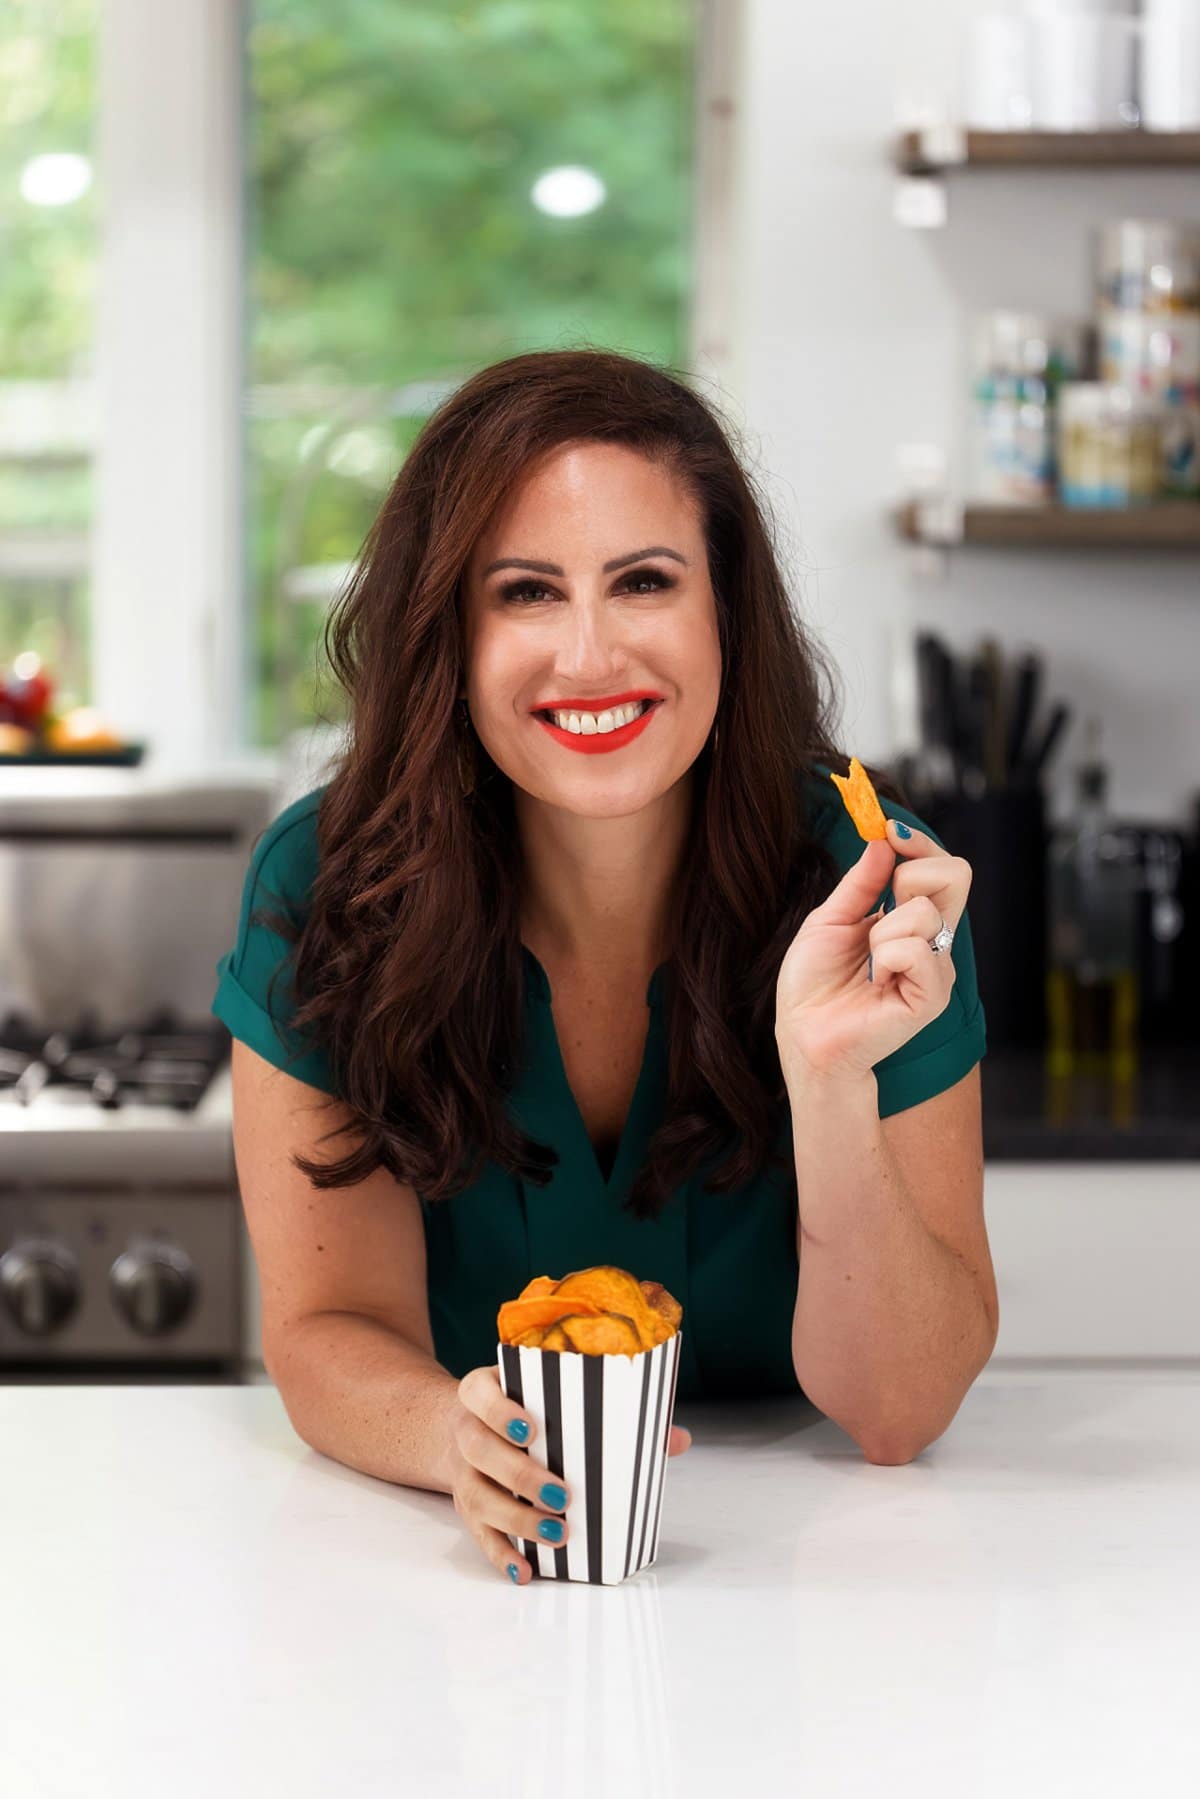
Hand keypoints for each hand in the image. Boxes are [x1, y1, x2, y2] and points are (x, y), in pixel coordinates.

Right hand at [447, 1364, 692, 1584]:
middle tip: (561, 1495)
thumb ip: (611, 1411)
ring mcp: (462, 1472)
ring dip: (516, 1518)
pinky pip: (478, 1534)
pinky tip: (526, 1570)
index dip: (500, 1411)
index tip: (532, 1429)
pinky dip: (502, 1554)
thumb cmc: (525, 1409)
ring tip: (557, 1533)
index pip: (481, 1394)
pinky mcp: (465, 1507)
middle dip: (519, 1474)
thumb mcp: (552, 1396)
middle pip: (479, 1450)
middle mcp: (465, 1430)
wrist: (466, 1424)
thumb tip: (677, 1438)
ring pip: (477, 1496)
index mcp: (482, 1391)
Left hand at [774, 817, 971, 1082]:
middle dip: (909, 876)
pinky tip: (875, 981)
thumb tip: (883, 840)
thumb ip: (860, 883)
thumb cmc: (814, 985)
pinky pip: (916, 950)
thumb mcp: (830, 920)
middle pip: (956, 876)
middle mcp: (931, 940)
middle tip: (875, 914)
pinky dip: (885, 956)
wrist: (804, 1034)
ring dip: (880, 931)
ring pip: (925, 911)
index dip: (920, 842)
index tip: (890, 830)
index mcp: (910, 920)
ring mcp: (936, 968)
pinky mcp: (932, 996)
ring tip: (867, 964)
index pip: (941, 867)